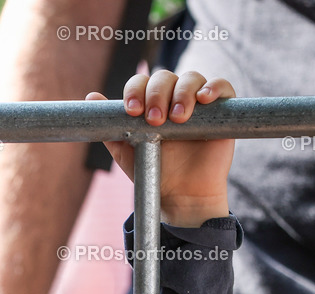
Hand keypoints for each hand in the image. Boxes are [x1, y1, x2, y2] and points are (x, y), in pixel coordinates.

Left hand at [87, 70, 235, 226]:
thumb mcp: (126, 151)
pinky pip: (223, 86)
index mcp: (150, 102)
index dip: (135, 91)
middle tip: (154, 120)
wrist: (181, 195)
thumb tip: (91, 97)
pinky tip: (205, 99)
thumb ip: (111, 127)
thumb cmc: (154, 172)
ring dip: (182, 93)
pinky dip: (214, 87)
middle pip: (164, 77)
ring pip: (191, 78)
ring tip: (177, 118)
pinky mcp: (222, 109)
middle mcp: (173, 97)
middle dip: (156, 94)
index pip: (141, 82)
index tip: (132, 111)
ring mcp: (198, 102)